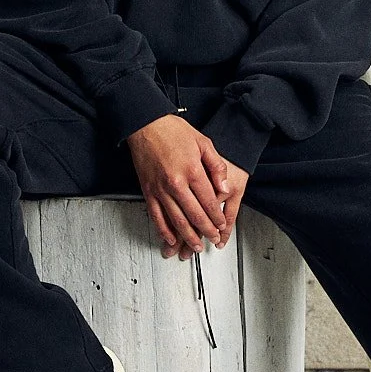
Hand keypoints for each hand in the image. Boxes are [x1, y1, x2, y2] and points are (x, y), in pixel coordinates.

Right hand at [127, 114, 238, 260]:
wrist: (145, 124)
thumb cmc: (173, 130)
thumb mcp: (203, 142)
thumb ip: (216, 166)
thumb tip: (225, 187)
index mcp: (192, 171)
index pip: (209, 202)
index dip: (217, 217)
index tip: (222, 225)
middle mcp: (176, 183)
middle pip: (195, 215)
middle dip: (206, 231)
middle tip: (213, 239)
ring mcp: (160, 189)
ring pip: (176, 221)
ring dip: (188, 237)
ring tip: (196, 246)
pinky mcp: (148, 191)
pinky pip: (156, 216)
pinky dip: (164, 231)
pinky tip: (170, 239)